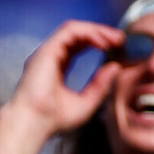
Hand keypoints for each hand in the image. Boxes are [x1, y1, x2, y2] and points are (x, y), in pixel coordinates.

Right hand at [9, 20, 124, 136]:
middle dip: (100, 33)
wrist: (33, 124)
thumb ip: (100, 85)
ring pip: (73, 29)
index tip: (116, 48)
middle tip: (120, 39)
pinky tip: (102, 41)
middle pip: (76, 35)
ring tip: (114, 38)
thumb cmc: (51, 121)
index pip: (77, 47)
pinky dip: (88, 32)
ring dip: (96, 30)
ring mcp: (46, 53)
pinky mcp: (46, 51)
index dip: (96, 42)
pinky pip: (70, 31)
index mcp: (56, 70)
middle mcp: (49, 59)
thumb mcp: (86, 103)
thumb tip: (114, 67)